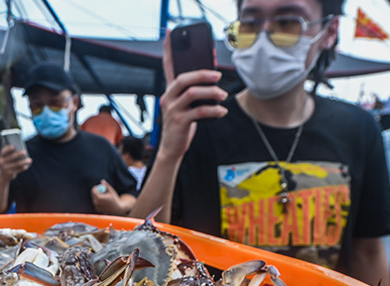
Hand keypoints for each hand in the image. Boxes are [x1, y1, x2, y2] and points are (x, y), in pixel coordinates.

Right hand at [0, 145, 30, 181]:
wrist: (3, 176)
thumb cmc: (8, 164)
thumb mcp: (7, 159)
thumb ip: (12, 154)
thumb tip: (22, 152)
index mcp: (1, 156)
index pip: (3, 151)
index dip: (8, 149)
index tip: (13, 146)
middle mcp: (2, 162)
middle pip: (11, 157)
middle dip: (18, 154)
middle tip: (25, 152)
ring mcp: (5, 168)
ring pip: (16, 164)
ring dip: (24, 162)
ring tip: (30, 160)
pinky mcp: (9, 173)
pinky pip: (18, 170)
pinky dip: (23, 168)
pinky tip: (27, 166)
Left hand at [91, 180, 123, 214]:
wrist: (117, 209)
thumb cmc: (115, 199)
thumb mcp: (111, 191)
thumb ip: (106, 186)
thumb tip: (102, 181)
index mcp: (99, 198)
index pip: (93, 191)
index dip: (95, 187)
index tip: (98, 186)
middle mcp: (96, 203)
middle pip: (93, 194)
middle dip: (96, 191)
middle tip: (101, 190)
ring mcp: (96, 207)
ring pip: (95, 199)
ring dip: (98, 196)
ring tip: (106, 198)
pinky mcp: (97, 209)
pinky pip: (96, 203)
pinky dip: (99, 201)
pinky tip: (105, 203)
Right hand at [158, 29, 228, 159]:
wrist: (171, 148)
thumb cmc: (181, 124)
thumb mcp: (185, 105)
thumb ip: (193, 92)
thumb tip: (212, 78)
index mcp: (169, 91)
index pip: (167, 66)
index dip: (168, 49)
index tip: (170, 33)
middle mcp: (167, 98)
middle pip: (184, 79)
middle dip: (202, 74)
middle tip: (217, 76)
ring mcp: (172, 110)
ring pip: (192, 94)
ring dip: (211, 93)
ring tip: (222, 96)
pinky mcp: (179, 122)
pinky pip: (199, 112)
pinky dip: (213, 110)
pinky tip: (221, 111)